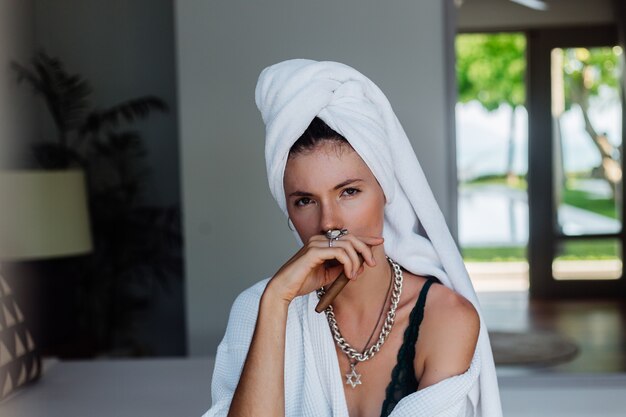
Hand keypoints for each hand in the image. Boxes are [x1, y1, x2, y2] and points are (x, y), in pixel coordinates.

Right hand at [266, 233, 383, 303]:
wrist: (284, 289)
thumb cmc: (303, 281)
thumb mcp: (328, 274)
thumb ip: (342, 267)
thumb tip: (360, 265)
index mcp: (322, 242)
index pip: (347, 236)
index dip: (365, 238)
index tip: (380, 241)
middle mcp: (319, 238)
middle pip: (351, 237)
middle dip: (365, 249)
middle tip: (372, 263)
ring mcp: (316, 243)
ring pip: (347, 245)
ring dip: (356, 261)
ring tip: (354, 276)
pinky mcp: (313, 251)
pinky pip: (340, 253)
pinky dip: (349, 263)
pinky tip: (349, 275)